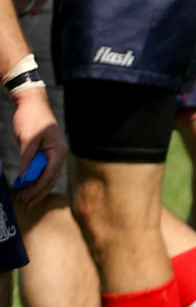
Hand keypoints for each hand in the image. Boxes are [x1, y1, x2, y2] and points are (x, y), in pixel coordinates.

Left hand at [10, 87, 63, 205]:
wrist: (32, 102)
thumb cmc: (32, 118)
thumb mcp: (28, 139)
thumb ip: (27, 159)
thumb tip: (24, 178)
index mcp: (59, 151)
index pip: (49, 175)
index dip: (37, 189)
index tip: (25, 198)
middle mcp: (59, 155)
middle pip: (50, 179)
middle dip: (37, 192)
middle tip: (24, 203)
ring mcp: (54, 154)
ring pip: (47, 176)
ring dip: (36, 188)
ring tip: (24, 198)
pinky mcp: (46, 152)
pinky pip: (42, 170)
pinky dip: (34, 178)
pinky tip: (26, 185)